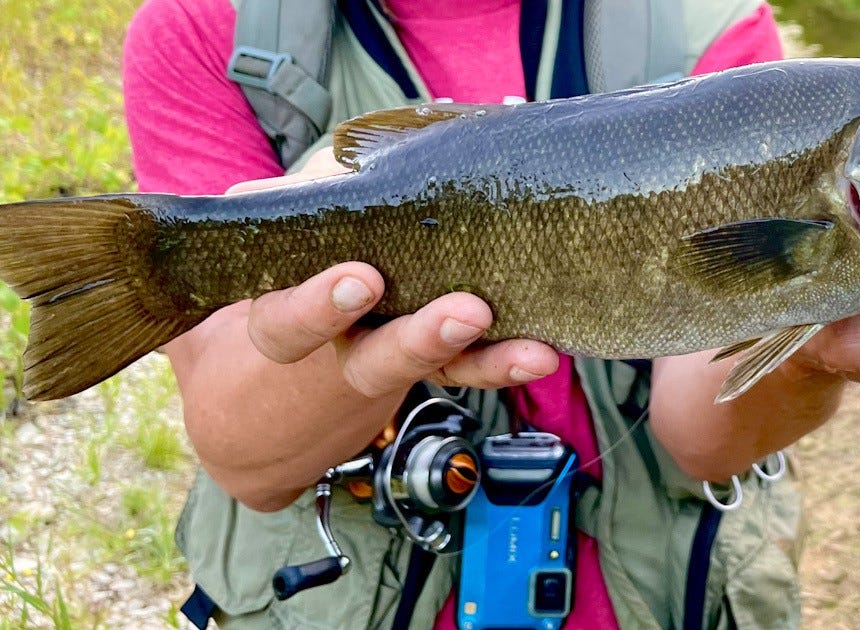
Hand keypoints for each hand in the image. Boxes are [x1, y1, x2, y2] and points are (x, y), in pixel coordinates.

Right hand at [170, 149, 556, 510]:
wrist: (255, 415)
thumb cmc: (262, 290)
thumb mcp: (255, 246)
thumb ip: (284, 205)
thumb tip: (333, 170)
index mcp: (279, 328)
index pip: (292, 323)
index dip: (323, 305)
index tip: (361, 279)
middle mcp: (338, 357)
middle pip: (381, 357)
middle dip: (424, 336)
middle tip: (468, 312)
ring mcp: (387, 368)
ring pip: (438, 372)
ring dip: (488, 361)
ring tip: (535, 352)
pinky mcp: (427, 370)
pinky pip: (466, 371)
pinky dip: (505, 362)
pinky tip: (546, 352)